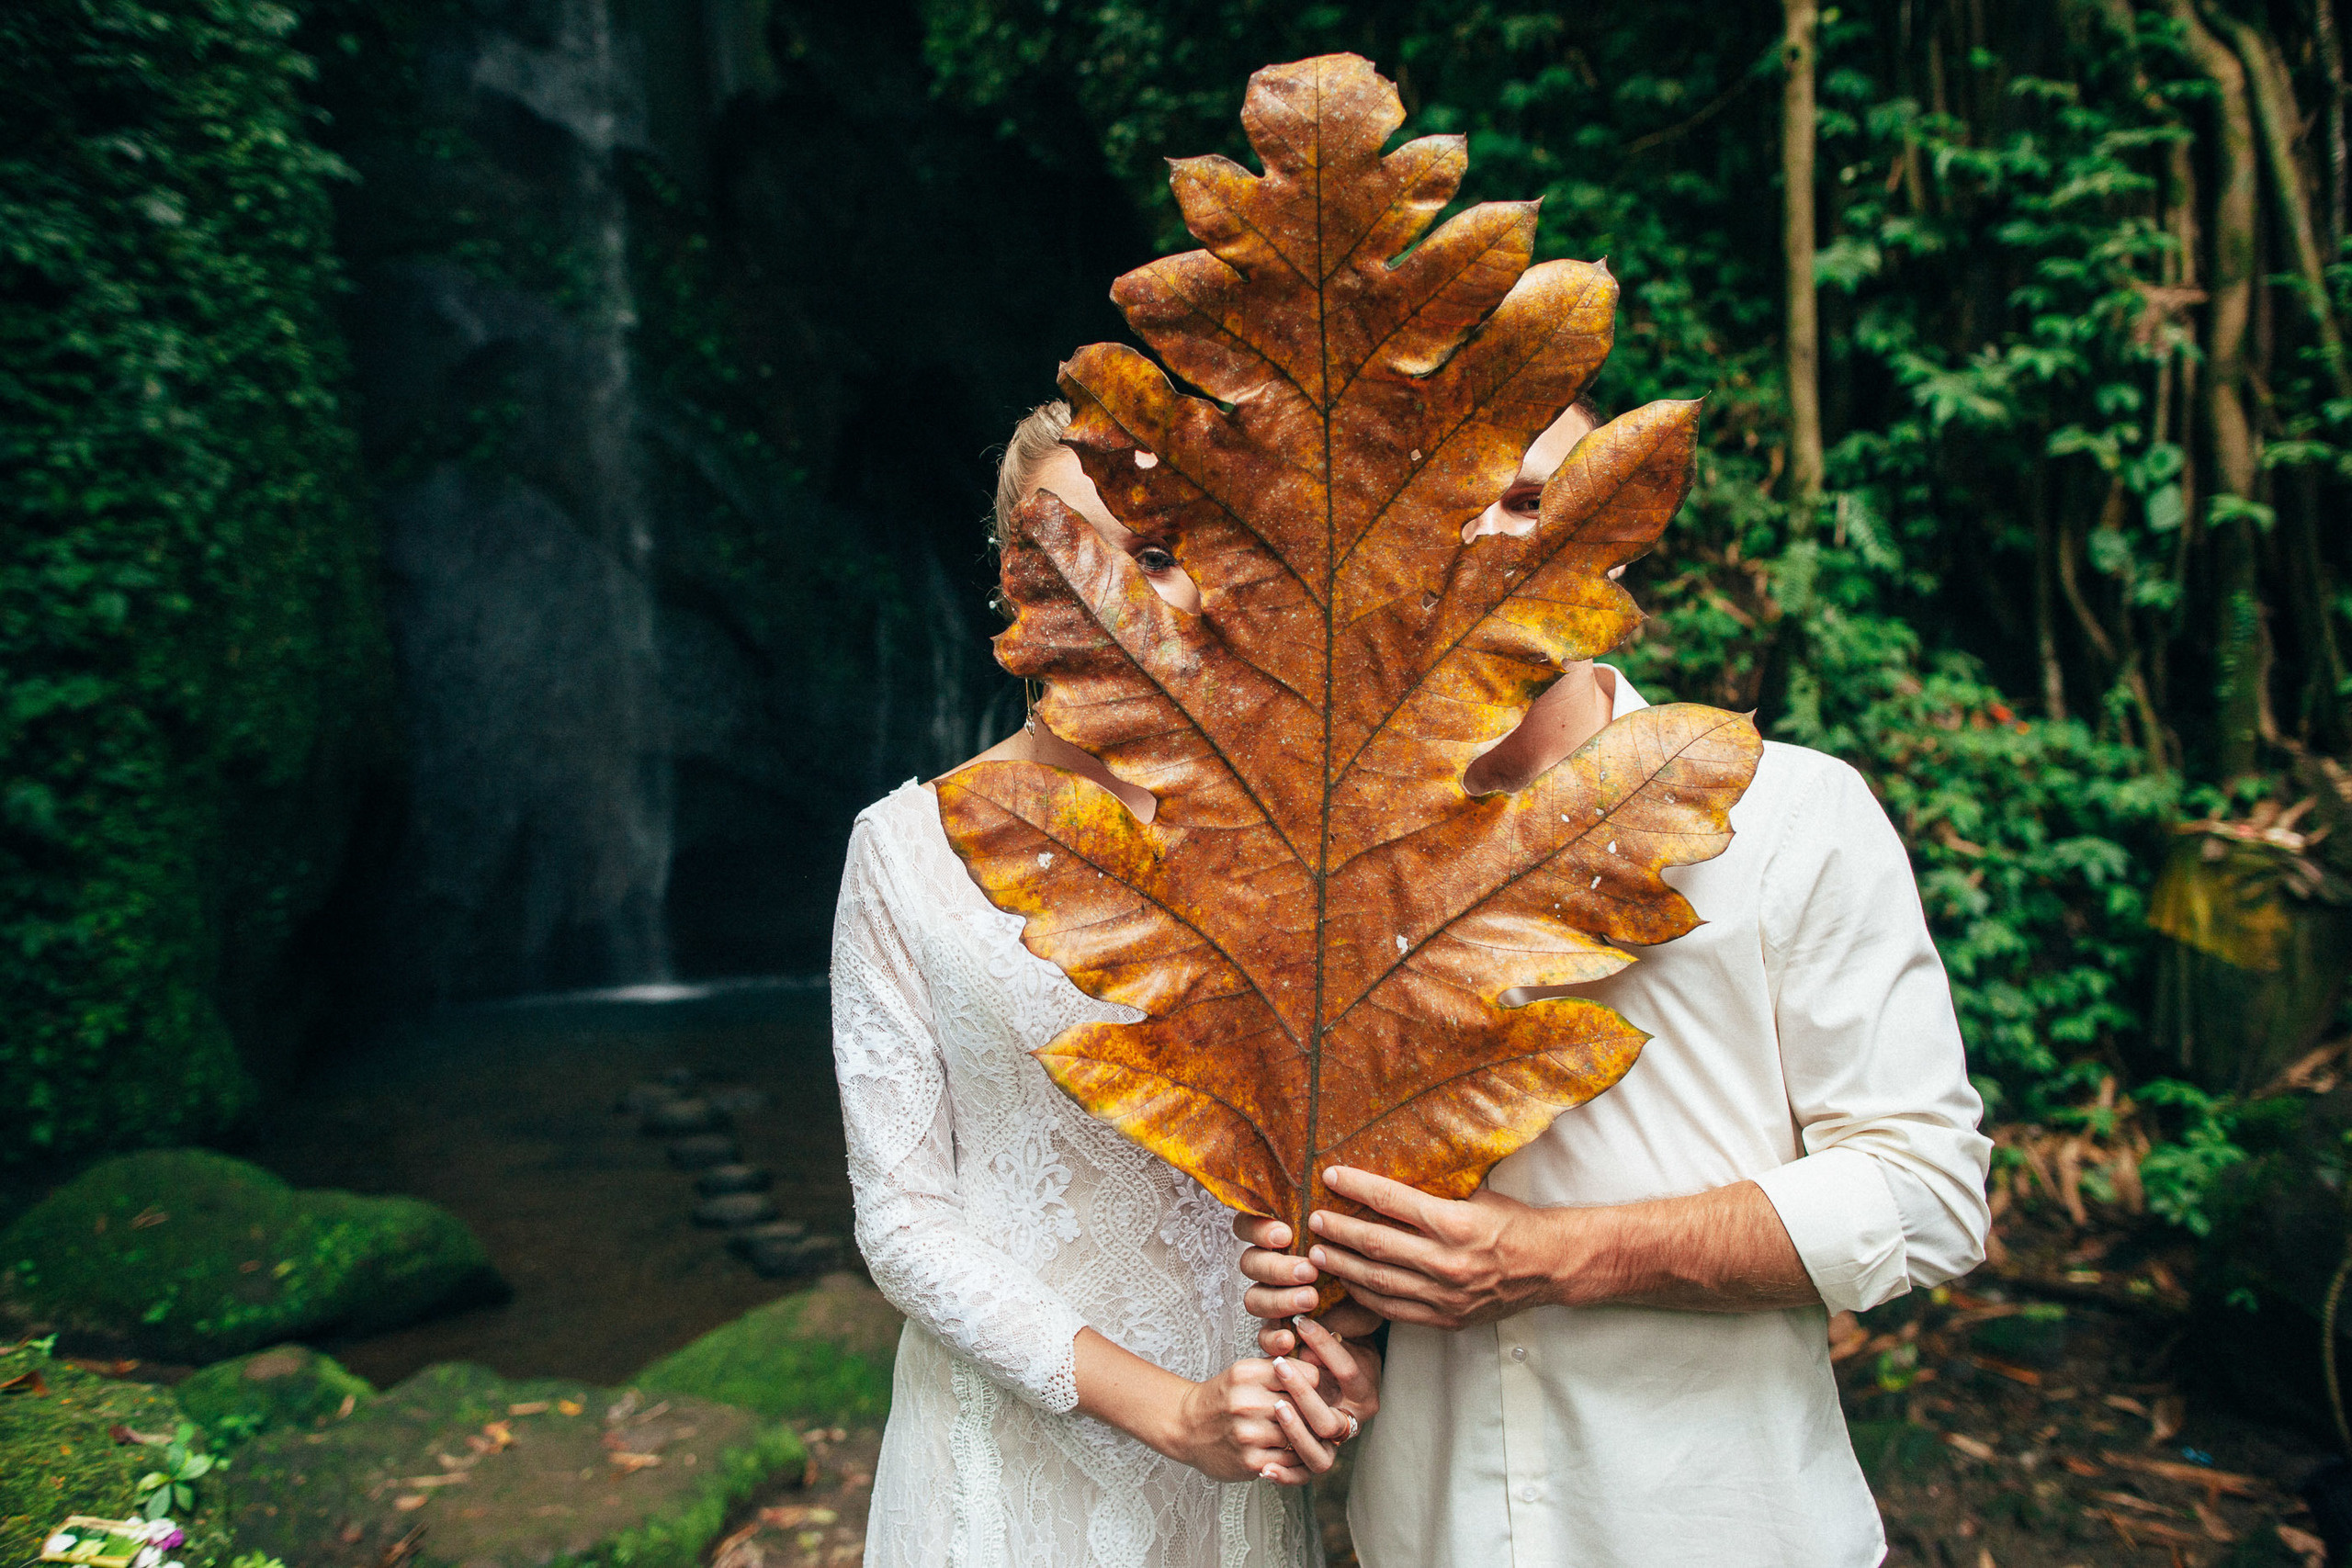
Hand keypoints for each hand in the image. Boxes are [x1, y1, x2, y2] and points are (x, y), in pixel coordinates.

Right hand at [1152, 1359, 1311, 1484]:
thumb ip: (1282, 1368)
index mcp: (1248, 1373)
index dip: (1314, 1385)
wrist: (1186, 1427)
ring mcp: (1248, 1434)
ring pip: (1299, 1435)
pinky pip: (1290, 1461)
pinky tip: (1288, 1449)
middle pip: (1305, 1407)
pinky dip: (1294, 1457)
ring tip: (1304, 1433)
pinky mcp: (1250, 1462)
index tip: (1315, 1391)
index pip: (1305, 1375)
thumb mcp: (1246, 1372)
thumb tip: (1323, 1376)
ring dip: (1304, 1436)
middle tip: (1320, 1415)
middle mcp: (1247, 1402)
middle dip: (1314, 1412)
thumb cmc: (1224, 1397)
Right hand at [1236, 1215, 1384, 1343]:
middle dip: (1277, 1267)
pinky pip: (1262, 1336)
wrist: (1383, 1303)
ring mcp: (1273, 1298)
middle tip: (1309, 1271)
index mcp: (1282, 1237)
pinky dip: (1272, 1338)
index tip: (1286, 1234)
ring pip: (1253, 1298)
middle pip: (1250, 1263)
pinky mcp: (1279, 1330)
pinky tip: (1291, 1340)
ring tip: (1310, 1300)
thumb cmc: (1368, 1259)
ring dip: (1279, 1300)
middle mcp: (1272, 1265)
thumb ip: (1348, 1215)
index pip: (1248, 1225)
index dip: (1258, 1228)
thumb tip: (1349, 1181)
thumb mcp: (1362, 1236)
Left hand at [1245, 1167, 1588, 1329]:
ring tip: (1319, 1252)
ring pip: (1378, 1282)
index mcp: (1455, 1223)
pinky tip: (1347, 1285)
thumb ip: (1434, 1194)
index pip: (1391, 1201)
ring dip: (1343, 1266)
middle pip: (1376, 1244)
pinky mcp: (1446, 1318)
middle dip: (1339, 1230)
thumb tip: (1385, 1178)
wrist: (1551, 1266)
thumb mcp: (1477, 1197)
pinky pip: (1394, 1310)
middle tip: (1314, 1218)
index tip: (1330, 1175)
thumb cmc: (1514, 1224)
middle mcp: (1447, 1262)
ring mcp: (1445, 1296)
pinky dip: (1366, 1297)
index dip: (1356, 1186)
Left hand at [1263, 1315, 1379, 1474]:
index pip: (1349, 1372)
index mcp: (1363, 1393)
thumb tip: (1300, 1334)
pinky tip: (1265, 1470)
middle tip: (1279, 1367)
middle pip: (1327, 1420)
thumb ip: (1319, 1338)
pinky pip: (1301, 1476)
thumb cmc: (1326, 1351)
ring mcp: (1332, 1444)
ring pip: (1318, 1454)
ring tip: (1275, 1410)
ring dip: (1294, 1433)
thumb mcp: (1330, 1338)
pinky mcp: (1313, 1460)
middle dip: (1302, 1393)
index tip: (1301, 1323)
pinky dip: (1285, 1477)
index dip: (1325, 1346)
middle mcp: (1351, 1422)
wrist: (1323, 1381)